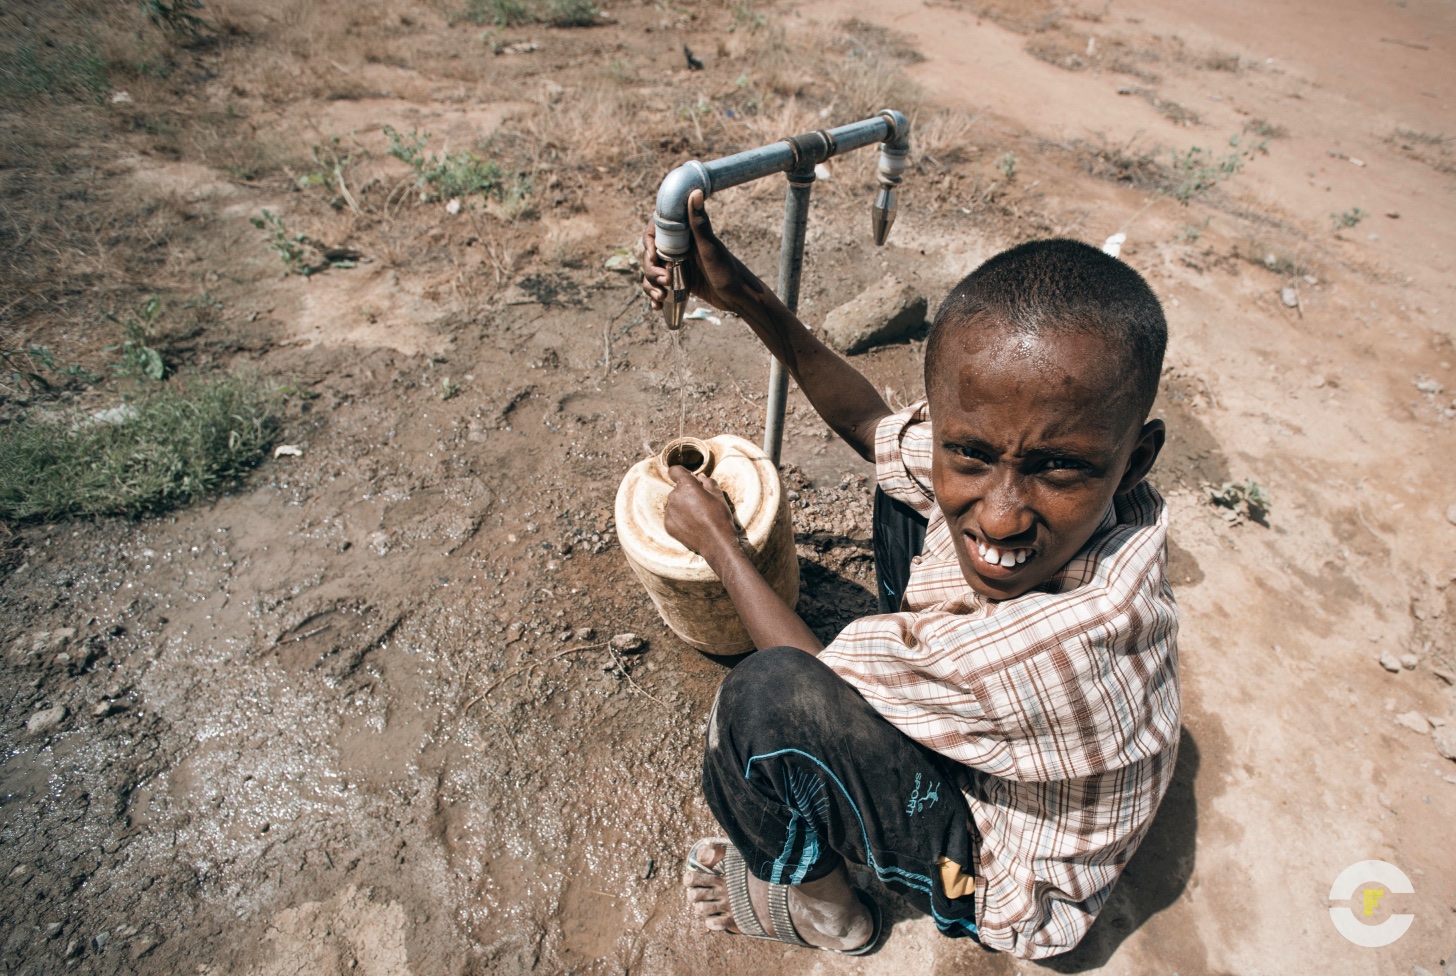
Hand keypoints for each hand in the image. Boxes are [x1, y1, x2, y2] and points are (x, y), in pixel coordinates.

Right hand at [640, 189, 764, 317]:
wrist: (739, 297)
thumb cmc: (728, 271)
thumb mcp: (711, 248)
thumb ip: (700, 223)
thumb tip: (696, 192)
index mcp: (684, 236)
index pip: (655, 231)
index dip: (649, 243)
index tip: (653, 256)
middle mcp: (679, 249)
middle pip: (650, 255)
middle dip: (651, 270)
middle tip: (665, 282)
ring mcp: (677, 267)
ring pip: (652, 273)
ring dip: (651, 285)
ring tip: (661, 297)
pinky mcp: (679, 282)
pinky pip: (659, 287)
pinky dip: (654, 297)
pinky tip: (657, 306)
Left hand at [663, 465, 740, 566]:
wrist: (716, 541)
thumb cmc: (719, 516)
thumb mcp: (718, 495)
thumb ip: (707, 482)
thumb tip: (700, 477)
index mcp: (687, 485)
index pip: (675, 471)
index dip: (681, 473)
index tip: (688, 479)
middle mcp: (674, 496)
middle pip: (677, 489)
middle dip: (686, 493)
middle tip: (700, 503)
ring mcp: (670, 511)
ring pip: (674, 503)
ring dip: (682, 507)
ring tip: (697, 517)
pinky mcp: (668, 524)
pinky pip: (672, 516)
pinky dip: (679, 519)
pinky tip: (692, 525)